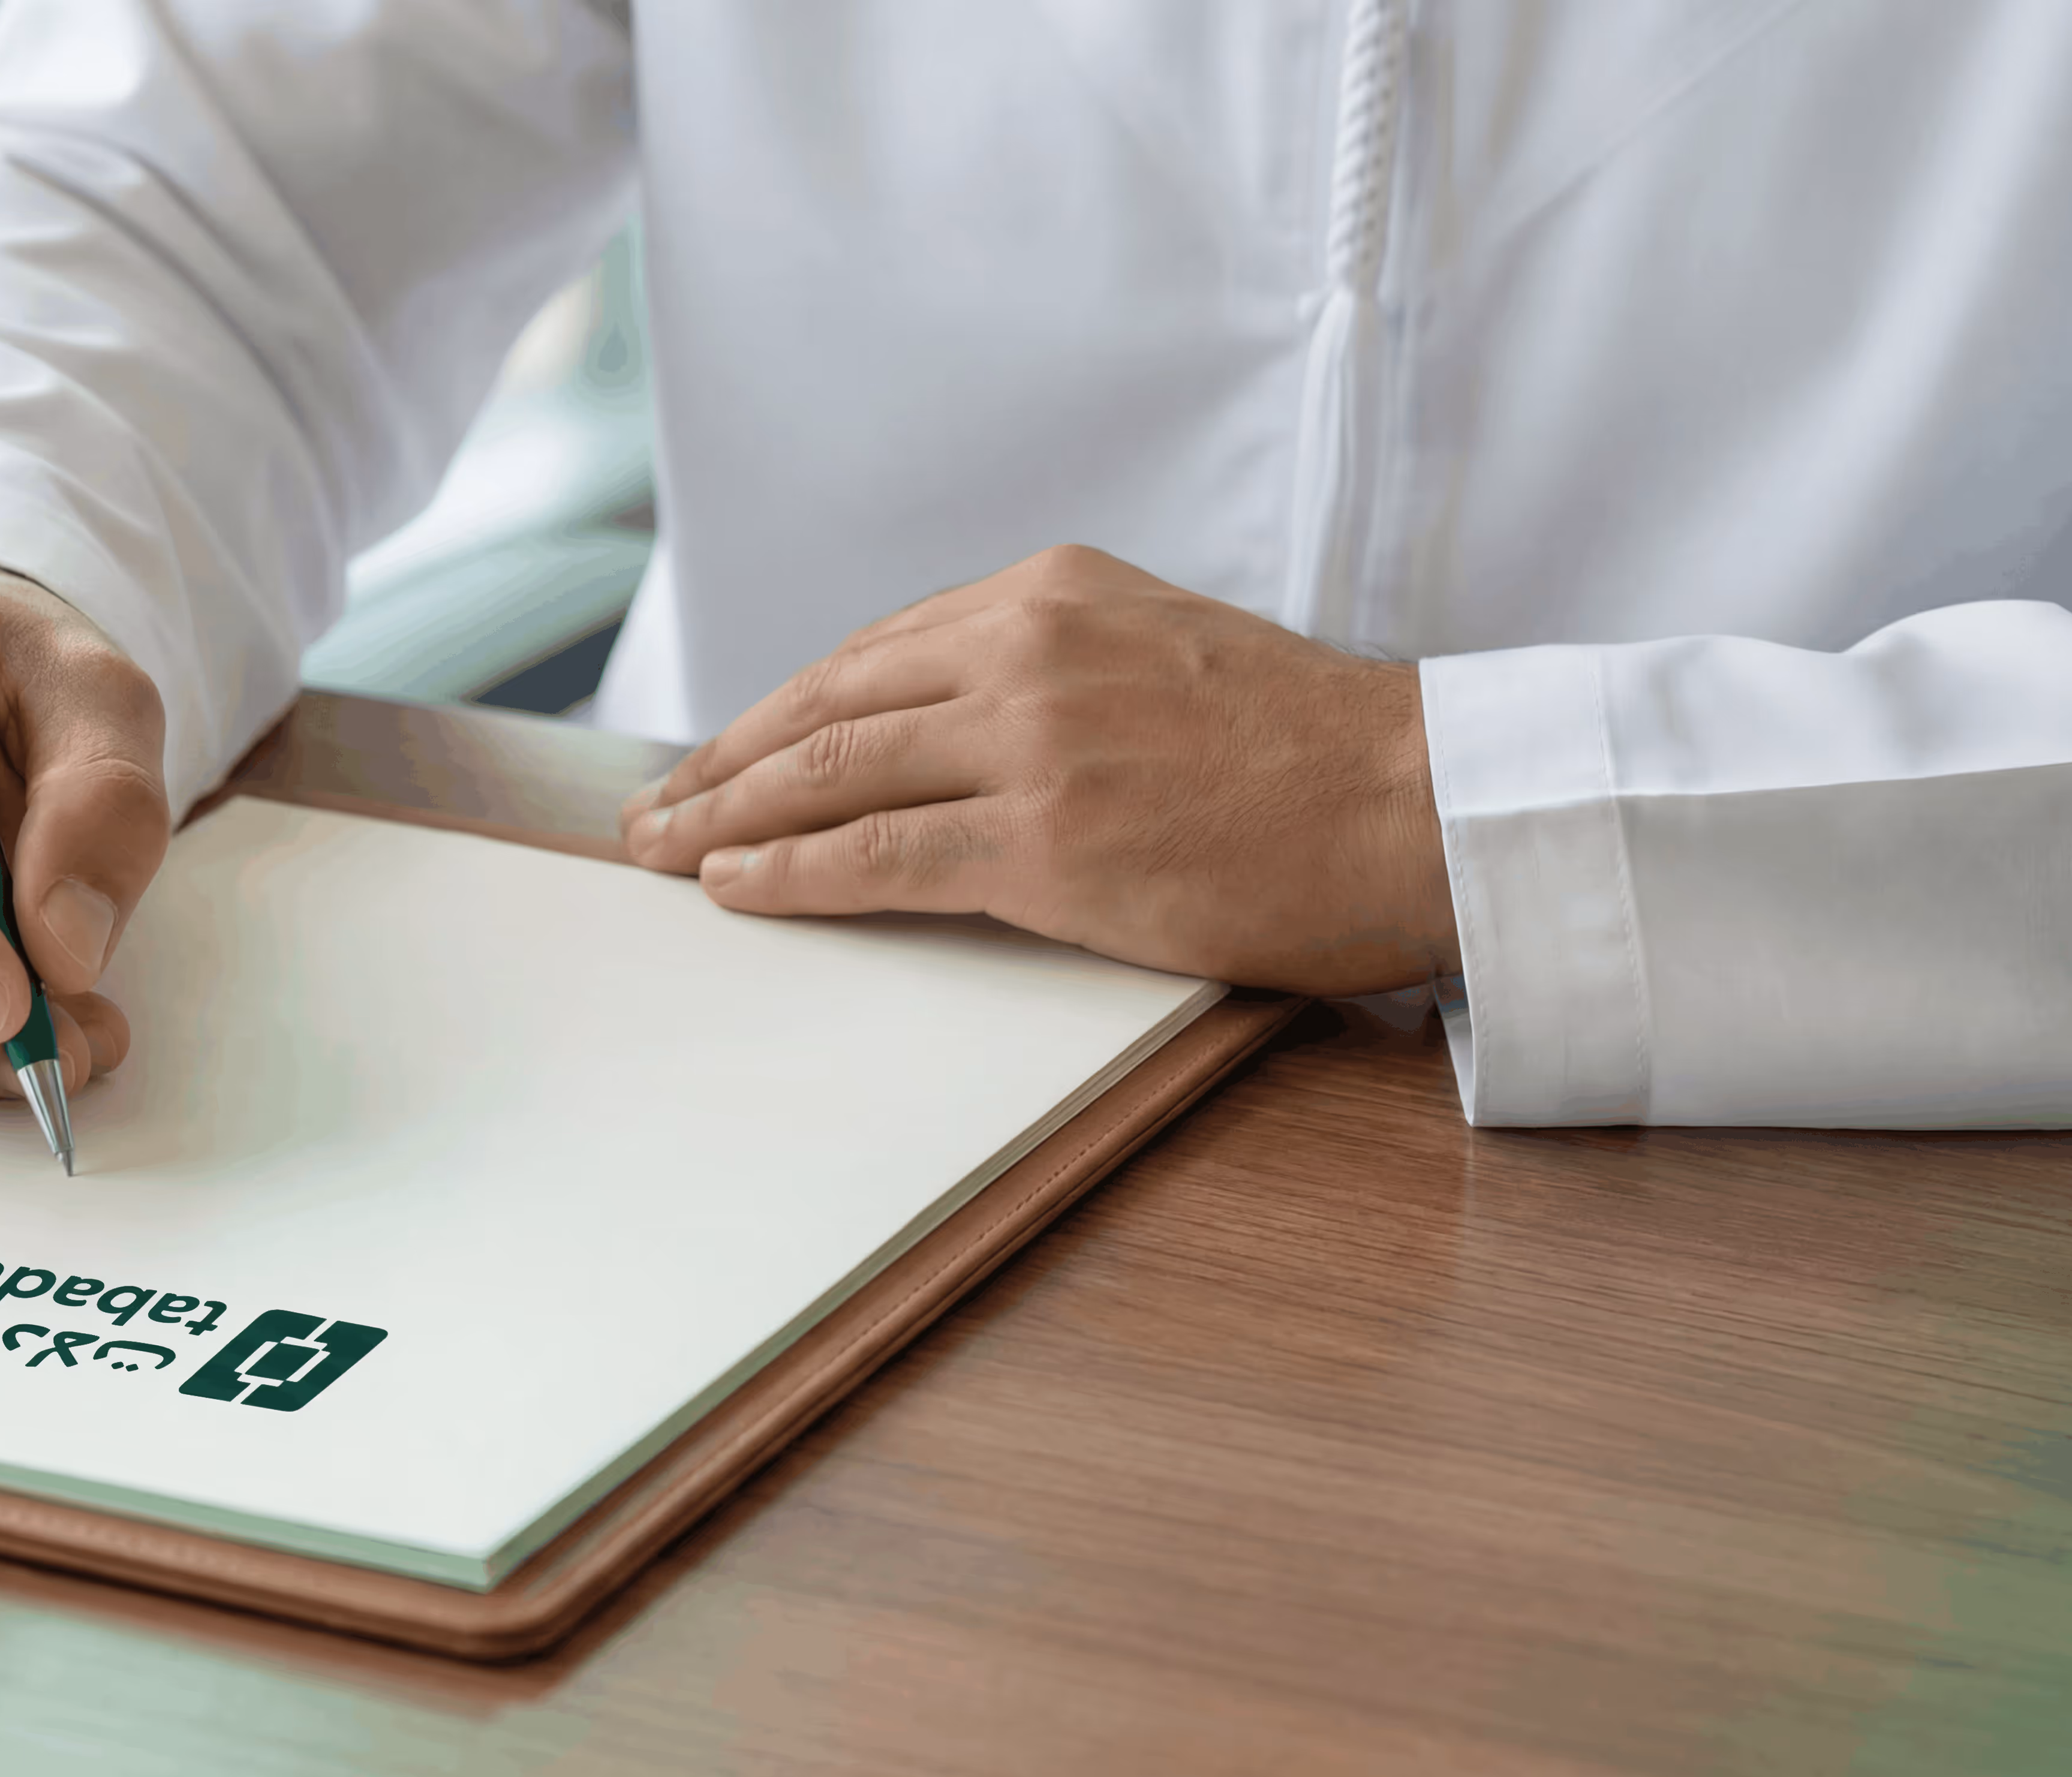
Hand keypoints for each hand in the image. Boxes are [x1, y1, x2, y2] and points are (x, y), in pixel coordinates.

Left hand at [615, 545, 1457, 994]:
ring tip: (665, 851)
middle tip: (653, 808)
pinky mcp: (1047, 839)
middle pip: (828, 705)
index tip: (723, 752)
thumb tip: (949, 725)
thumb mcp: (1162, 654)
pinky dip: (789, 874)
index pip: (873, 653)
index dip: (780, 711)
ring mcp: (1033, 740)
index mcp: (1053, 592)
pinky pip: (876, 856)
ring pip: (832, 775)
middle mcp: (1028, 647)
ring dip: (728, 817)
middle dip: (724, 761)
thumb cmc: (1308, 753)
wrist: (1418, 800)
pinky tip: (735, 889)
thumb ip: (1053, 670)